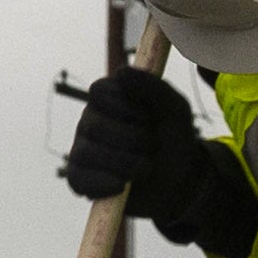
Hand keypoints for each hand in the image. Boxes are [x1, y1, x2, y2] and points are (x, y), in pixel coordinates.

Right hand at [55, 64, 257, 257]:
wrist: (179, 183)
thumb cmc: (173, 140)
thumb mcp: (175, 111)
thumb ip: (154, 88)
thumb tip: (121, 72)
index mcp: (108, 98)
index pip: (99, 92)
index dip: (125, 107)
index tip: (149, 118)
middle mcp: (90, 120)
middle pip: (93, 125)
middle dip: (131, 139)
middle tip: (152, 147)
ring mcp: (82, 149)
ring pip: (86, 153)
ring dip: (123, 163)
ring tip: (146, 168)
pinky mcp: (80, 178)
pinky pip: (78, 180)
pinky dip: (103, 184)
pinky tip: (123, 186)